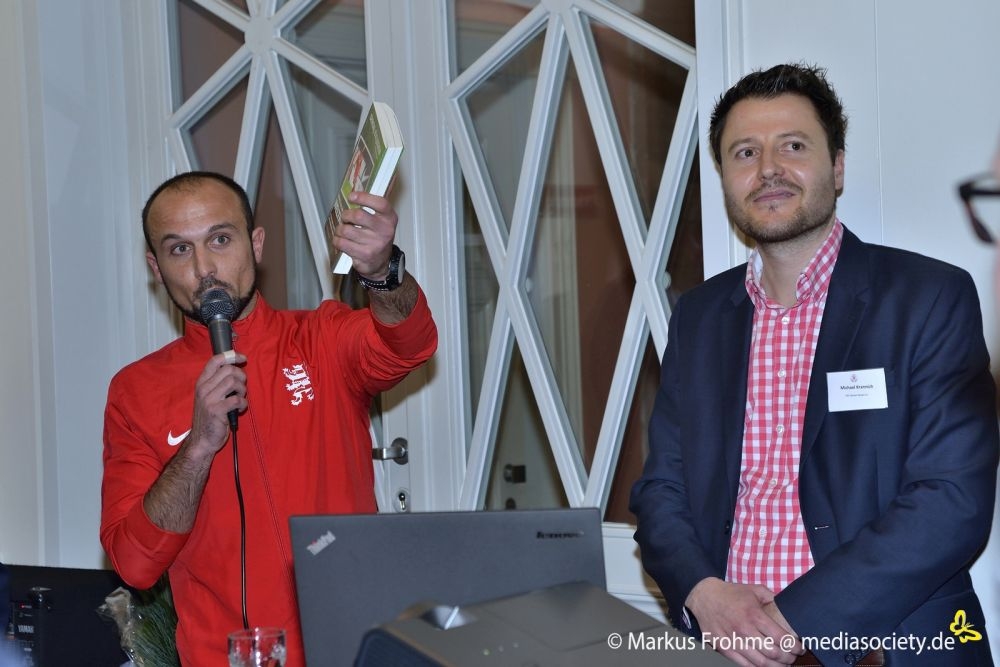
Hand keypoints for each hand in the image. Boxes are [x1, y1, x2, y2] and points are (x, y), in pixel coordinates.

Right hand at [188, 351, 246, 456]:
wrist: (202, 439)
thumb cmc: (209, 417)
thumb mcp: (209, 396)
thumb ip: (218, 383)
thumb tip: (236, 369)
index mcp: (202, 382)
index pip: (215, 361)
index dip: (231, 356)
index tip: (243, 358)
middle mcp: (203, 388)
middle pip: (229, 370)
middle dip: (241, 376)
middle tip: (241, 388)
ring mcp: (209, 399)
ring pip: (233, 382)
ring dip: (243, 390)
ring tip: (240, 398)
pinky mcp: (216, 410)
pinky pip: (237, 399)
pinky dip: (243, 403)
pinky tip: (239, 409)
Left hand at [334, 191, 397, 278]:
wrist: (382, 262)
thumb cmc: (378, 238)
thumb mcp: (381, 221)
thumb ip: (371, 209)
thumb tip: (353, 195)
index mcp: (389, 219)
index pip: (380, 204)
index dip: (364, 197)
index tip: (352, 196)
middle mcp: (384, 231)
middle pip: (358, 215)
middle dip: (346, 215)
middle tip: (345, 218)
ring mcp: (375, 244)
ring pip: (346, 230)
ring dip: (340, 229)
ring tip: (343, 231)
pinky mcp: (364, 255)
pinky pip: (342, 243)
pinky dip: (337, 240)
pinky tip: (341, 241)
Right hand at [686, 578, 802, 665]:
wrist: (704, 596)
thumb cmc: (731, 593)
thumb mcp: (754, 590)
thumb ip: (772, 598)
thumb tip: (789, 607)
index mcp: (754, 615)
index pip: (781, 638)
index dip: (794, 647)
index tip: (800, 648)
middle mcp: (744, 629)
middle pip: (772, 653)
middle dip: (787, 658)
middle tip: (792, 657)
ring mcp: (732, 640)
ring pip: (759, 663)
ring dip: (775, 666)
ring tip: (782, 664)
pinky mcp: (723, 648)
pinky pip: (743, 664)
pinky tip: (764, 665)